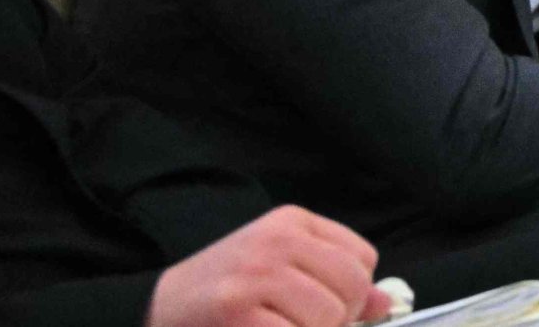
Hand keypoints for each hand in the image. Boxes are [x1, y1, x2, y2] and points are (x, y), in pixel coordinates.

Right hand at [146, 207, 383, 326]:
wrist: (153, 311)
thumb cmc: (223, 295)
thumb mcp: (279, 270)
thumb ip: (332, 281)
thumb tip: (385, 304)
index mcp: (291, 222)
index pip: (361, 258)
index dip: (353, 293)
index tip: (327, 307)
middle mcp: (276, 240)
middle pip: (351, 287)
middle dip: (337, 320)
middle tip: (301, 326)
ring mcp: (255, 275)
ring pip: (328, 317)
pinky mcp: (237, 310)